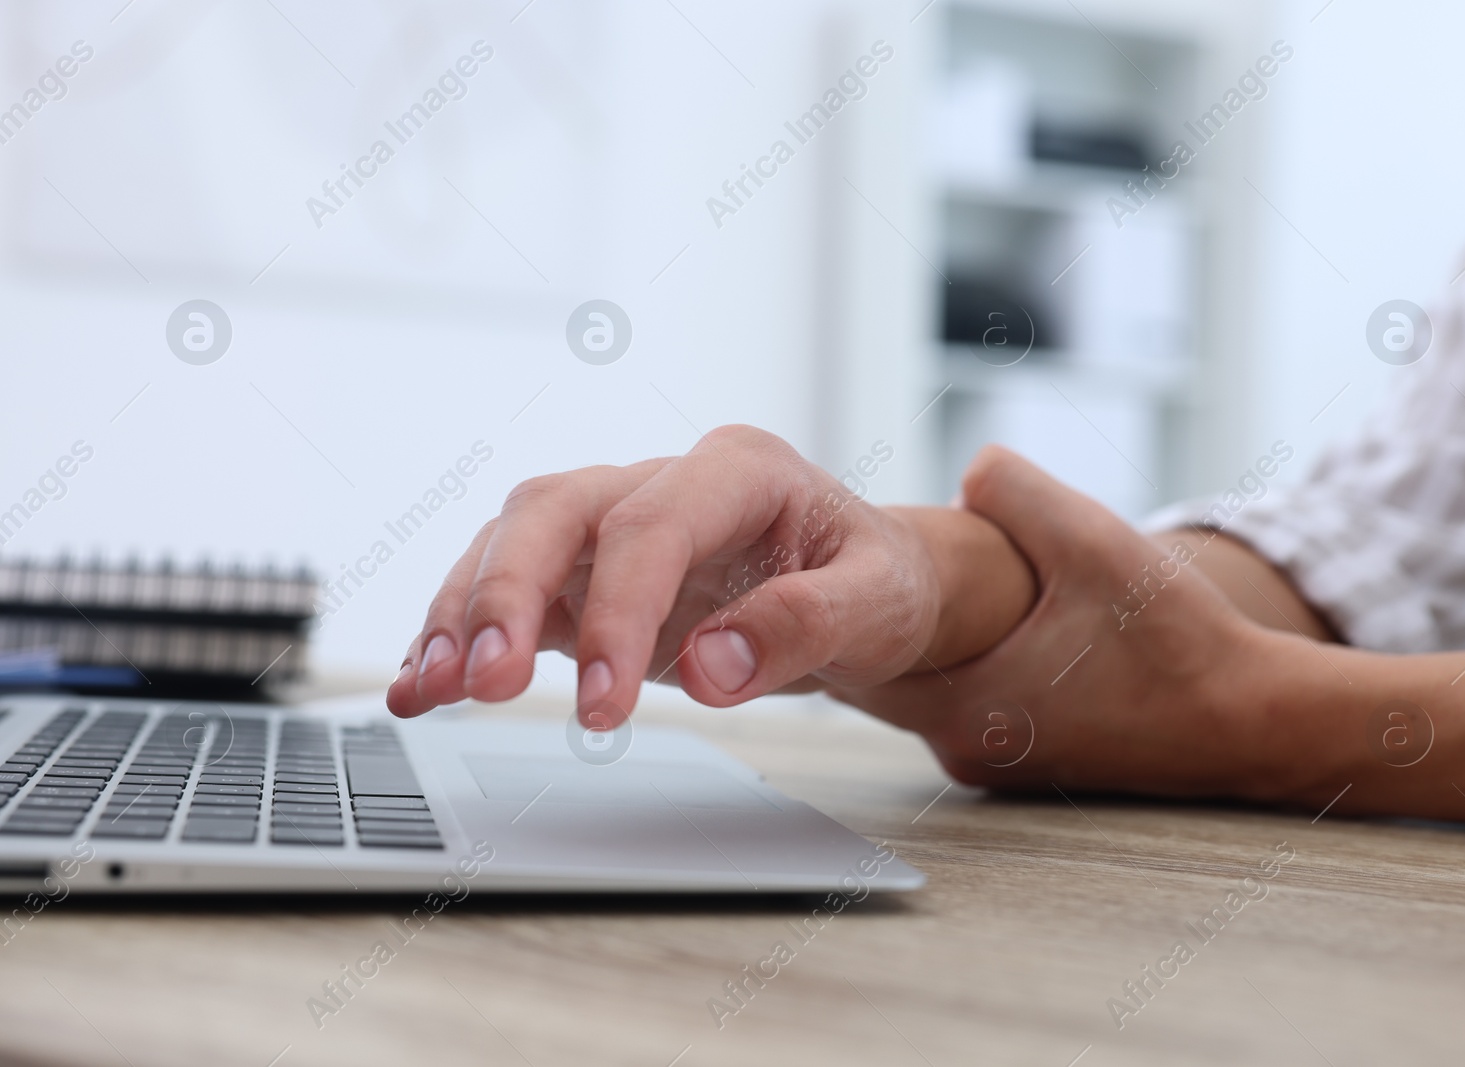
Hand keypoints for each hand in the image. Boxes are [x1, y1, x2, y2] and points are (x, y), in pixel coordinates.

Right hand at [386, 426, 1026, 721]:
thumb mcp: (877, 602)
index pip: (654, 525)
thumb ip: (804, 627)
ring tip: (433, 688)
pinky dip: (460, 632)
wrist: (862, 588)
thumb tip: (714, 665)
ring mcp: (614, 524)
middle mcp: (662, 482)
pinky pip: (508, 590)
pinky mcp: (586, 574)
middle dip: (508, 592)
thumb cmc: (873, 582)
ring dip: (466, 611)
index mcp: (740, 471)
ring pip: (513, 540)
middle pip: (556, 510)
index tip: (605, 700)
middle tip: (488, 684)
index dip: (618, 609)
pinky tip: (423, 685)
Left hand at [838, 446, 1274, 794]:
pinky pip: (967, 707)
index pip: (844, 667)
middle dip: (874, 622)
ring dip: (923, 644)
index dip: (830, 613)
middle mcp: (967, 749)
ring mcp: (998, 766)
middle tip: (870, 564)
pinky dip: (964, 666)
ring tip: (929, 586)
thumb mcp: (1094, 541)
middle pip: (876, 681)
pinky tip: (994, 625)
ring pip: (923, 694)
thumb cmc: (1178, 643)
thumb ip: (1017, 493)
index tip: (821, 568)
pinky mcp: (1028, 766)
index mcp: (964, 708)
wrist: (1254, 722)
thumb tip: (968, 470)